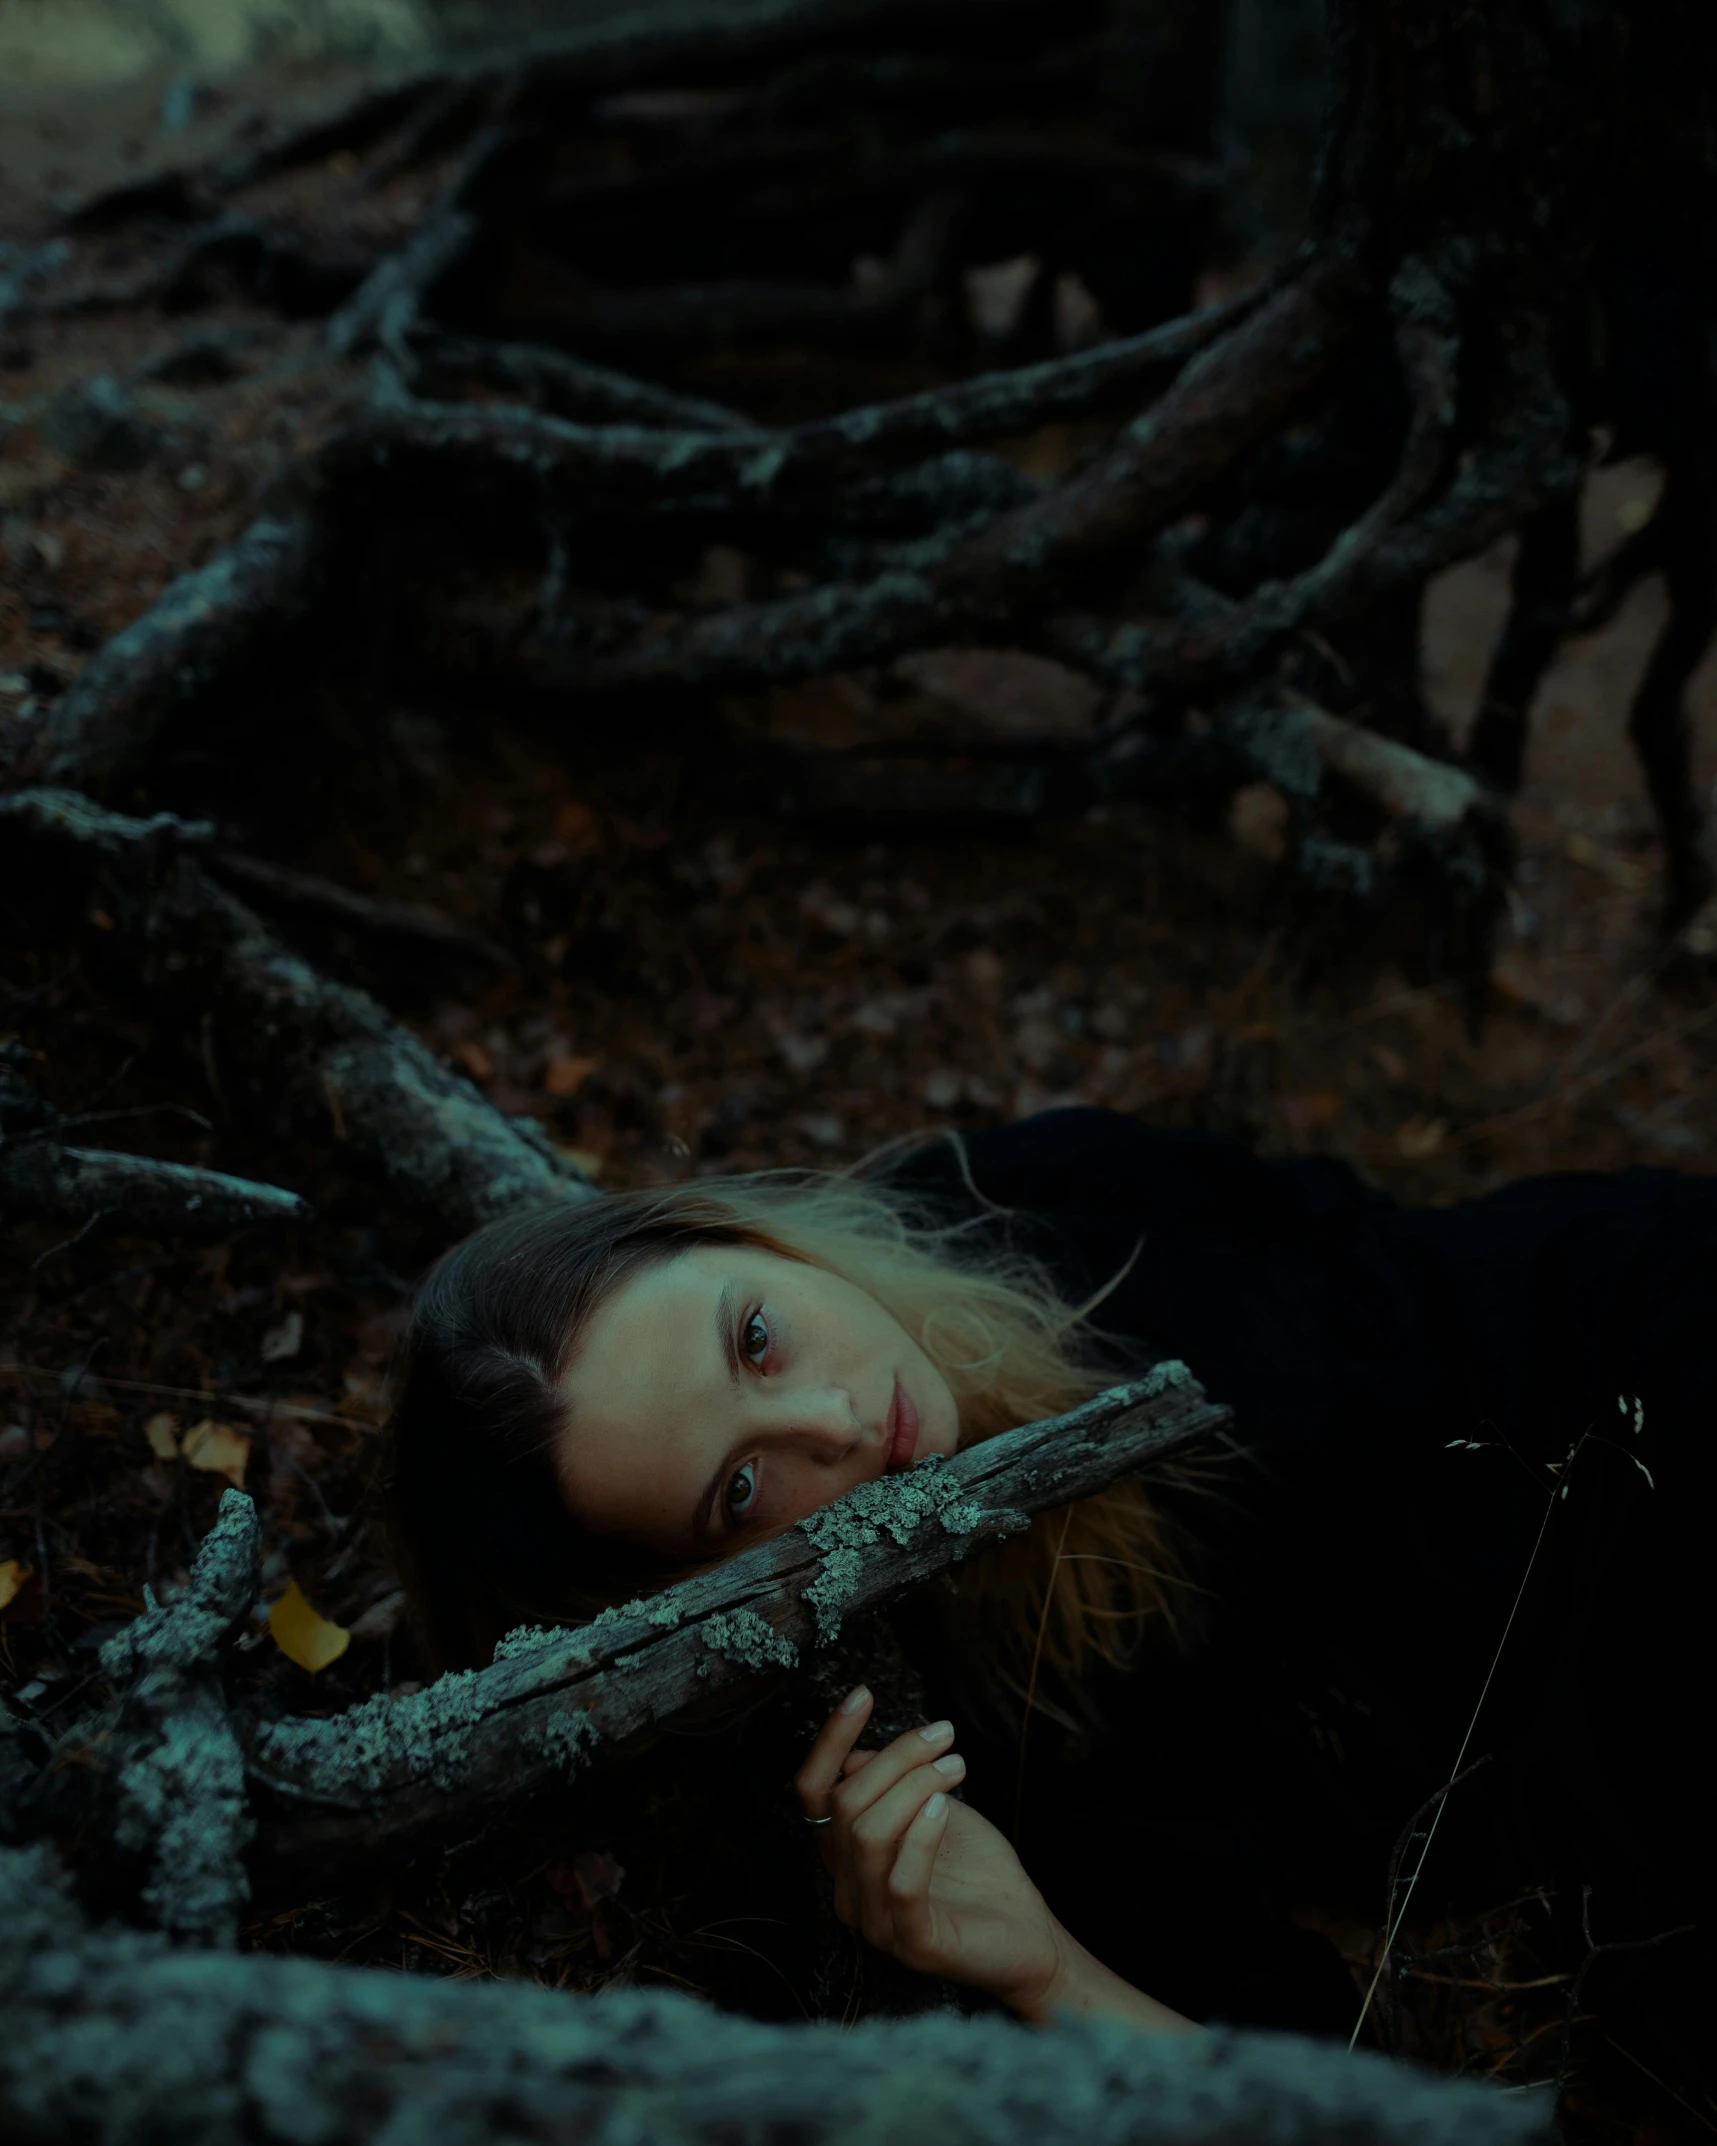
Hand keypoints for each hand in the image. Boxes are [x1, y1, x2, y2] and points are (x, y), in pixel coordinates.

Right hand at [793, 1686, 1064, 2017]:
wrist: (1027, 1934)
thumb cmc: (977, 1869)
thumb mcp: (931, 1809)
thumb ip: (892, 1787)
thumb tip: (855, 1755)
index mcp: (846, 1857)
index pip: (813, 1793)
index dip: (829, 1740)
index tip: (863, 1694)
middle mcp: (848, 1891)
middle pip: (846, 1804)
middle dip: (897, 1757)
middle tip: (943, 1736)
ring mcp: (876, 1923)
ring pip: (868, 1835)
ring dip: (914, 1786)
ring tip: (955, 1766)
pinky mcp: (913, 1945)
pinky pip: (902, 1883)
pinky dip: (922, 1836)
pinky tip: (945, 1807)